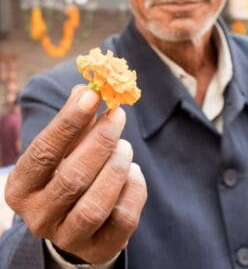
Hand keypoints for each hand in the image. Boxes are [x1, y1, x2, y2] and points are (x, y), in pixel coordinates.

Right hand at [5, 85, 146, 263]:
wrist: (73, 219)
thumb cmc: (66, 172)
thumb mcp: (63, 147)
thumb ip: (74, 120)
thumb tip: (89, 89)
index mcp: (22, 187)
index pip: (43, 152)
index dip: (69, 121)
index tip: (93, 95)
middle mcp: (38, 216)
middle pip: (72, 178)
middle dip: (101, 141)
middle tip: (117, 116)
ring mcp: (68, 237)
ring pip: (96, 203)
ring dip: (117, 166)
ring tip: (125, 147)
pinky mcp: (98, 250)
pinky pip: (123, 218)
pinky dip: (134, 188)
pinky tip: (132, 172)